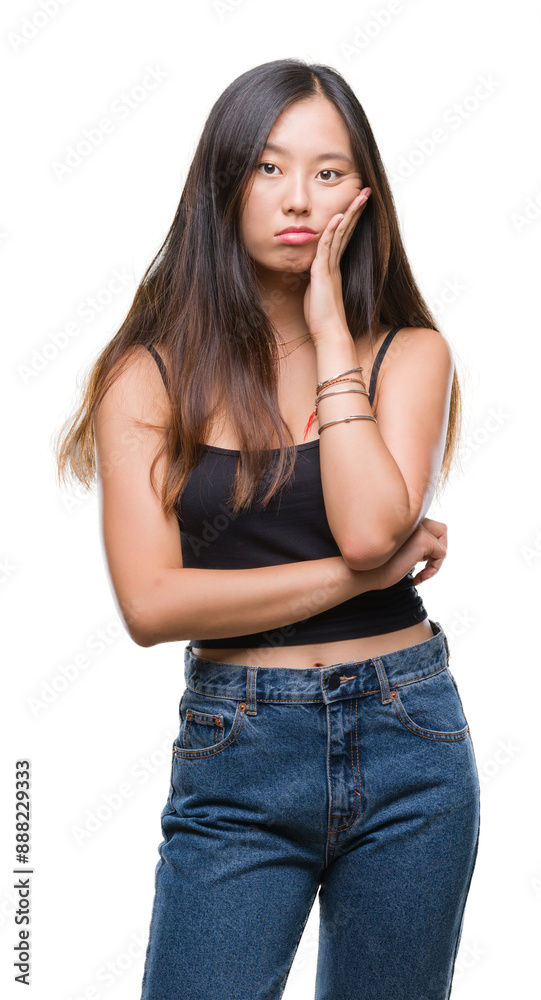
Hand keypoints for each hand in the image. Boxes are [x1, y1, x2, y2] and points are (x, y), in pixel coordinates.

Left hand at [303, 187, 370, 340]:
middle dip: (356, 209)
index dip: (350, 219)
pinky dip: (332, 231)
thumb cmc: (321, 317)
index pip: (343, 236)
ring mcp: (331, 267)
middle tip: (366, 191)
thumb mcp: (315, 291)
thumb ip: (315, 278)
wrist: (329, 332)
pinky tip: (337, 217)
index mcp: (334, 266)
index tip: (357, 203)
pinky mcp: (323, 273)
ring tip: (360, 196)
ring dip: (349, 213)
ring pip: (341, 234)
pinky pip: (328, 247)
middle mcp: (335, 263)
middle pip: (347, 230)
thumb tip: (310, 272)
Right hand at [374, 518, 447, 590]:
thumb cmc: (373, 567)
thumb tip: (431, 551)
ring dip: (436, 562)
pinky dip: (434, 569)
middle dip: (437, 550)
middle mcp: (410, 519)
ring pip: (442, 543)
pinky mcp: (422, 539)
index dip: (427, 548)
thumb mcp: (394, 551)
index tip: (414, 564)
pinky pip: (442, 553)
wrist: (361, 572)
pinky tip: (418, 578)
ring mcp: (416, 527)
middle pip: (440, 529)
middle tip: (423, 566)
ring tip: (422, 573)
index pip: (428, 527)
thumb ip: (410, 545)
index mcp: (403, 521)